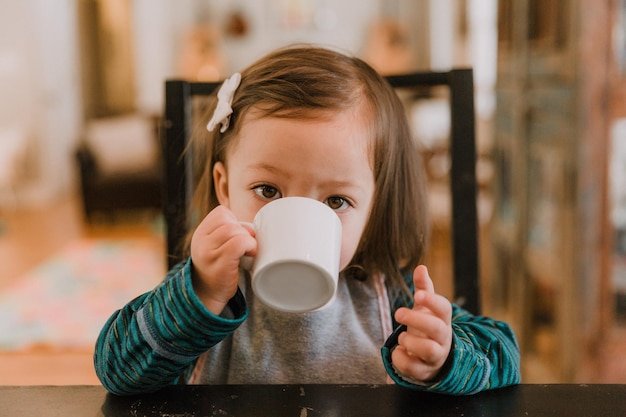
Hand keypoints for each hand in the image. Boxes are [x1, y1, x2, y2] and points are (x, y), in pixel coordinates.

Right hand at [190, 205, 255, 314]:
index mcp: (201, 234)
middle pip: (228, 221)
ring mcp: (208, 252)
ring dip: (248, 239)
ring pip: (234, 230)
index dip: (235, 221)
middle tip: (246, 246)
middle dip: (243, 231)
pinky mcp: (220, 263)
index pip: (221, 212)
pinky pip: (239, 242)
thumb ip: (227, 233)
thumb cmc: (218, 270)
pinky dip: (249, 246)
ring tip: (247, 251)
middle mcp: (201, 241)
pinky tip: (249, 255)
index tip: (237, 236)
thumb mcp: (215, 247)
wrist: (208, 296)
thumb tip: (253, 226)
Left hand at [391, 265, 452, 382]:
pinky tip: (398, 352)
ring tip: (401, 338)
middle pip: (437, 328)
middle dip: (416, 319)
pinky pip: (414, 368)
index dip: (432, 301)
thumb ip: (423, 288)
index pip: (444, 308)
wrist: (431, 358)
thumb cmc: (427, 327)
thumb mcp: (425, 308)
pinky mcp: (425, 372)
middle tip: (398, 312)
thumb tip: (421, 267)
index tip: (417, 295)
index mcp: (443, 320)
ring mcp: (436, 356)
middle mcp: (443, 338)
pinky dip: (401, 359)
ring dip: (411, 341)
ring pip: (429, 350)